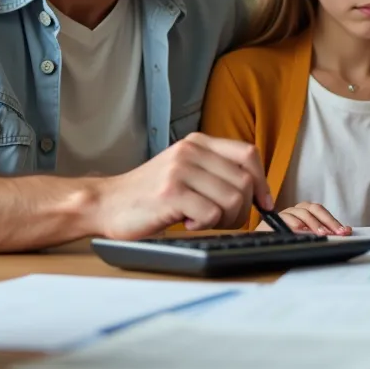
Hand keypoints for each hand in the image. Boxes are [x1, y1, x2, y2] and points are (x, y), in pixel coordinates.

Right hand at [95, 132, 272, 239]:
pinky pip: (212, 213)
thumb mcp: (184, 171)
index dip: (262, 182)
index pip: (248, 154)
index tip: (263, 203)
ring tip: (201, 221)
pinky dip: (205, 225)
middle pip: (244, 181)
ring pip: (232, 199)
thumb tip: (257, 191)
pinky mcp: (171, 193)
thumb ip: (215, 172)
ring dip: (224, 219)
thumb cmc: (148, 194)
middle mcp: (190, 151)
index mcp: (198, 143)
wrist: (106, 204)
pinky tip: (187, 223)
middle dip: (242, 209)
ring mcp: (180, 170)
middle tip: (222, 220)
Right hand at [271, 202, 350, 235]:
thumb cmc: (290, 237)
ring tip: (321, 235)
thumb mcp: (309, 234)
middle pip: (314, 210)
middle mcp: (297, 209)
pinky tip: (302, 233)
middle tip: (335, 233)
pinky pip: (286, 220)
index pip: (322, 212)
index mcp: (306, 210)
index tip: (344, 231)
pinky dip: (295, 225)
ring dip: (313, 225)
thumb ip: (326, 231)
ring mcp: (286, 213)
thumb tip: (346, 230)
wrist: (266, 240)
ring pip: (302, 214)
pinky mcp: (275, 220)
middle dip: (327, 222)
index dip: (333, 220)